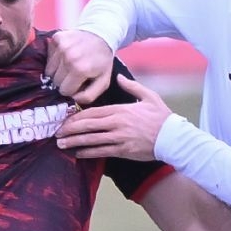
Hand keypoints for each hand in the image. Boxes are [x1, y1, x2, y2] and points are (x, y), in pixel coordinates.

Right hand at [47, 28, 116, 102]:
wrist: (102, 35)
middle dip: (65, 81)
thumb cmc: (102, 61)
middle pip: (56, 81)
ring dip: (59, 70)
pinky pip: (48, 58)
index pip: (64, 91)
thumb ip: (89, 96)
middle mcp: (68, 57)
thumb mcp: (103, 82)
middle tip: (75, 73)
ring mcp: (61, 46)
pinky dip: (55, 59)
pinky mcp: (56, 38)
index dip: (72, 89)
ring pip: (49, 70)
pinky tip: (66, 55)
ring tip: (70, 64)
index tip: (79, 82)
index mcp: (80, 70)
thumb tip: (72, 98)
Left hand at [55, 73, 172, 160]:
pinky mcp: (123, 150)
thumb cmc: (162, 117)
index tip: (65, 119)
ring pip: (92, 139)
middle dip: (70, 129)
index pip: (93, 111)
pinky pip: (101, 152)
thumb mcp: (149, 96)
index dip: (77, 116)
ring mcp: (119, 138)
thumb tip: (118, 76)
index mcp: (121, 109)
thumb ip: (131, 86)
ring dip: (75, 142)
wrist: (173, 137)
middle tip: (56, 132)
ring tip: (61, 144)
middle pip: (88, 125)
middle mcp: (117, 123)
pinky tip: (77, 153)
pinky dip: (88, 152)